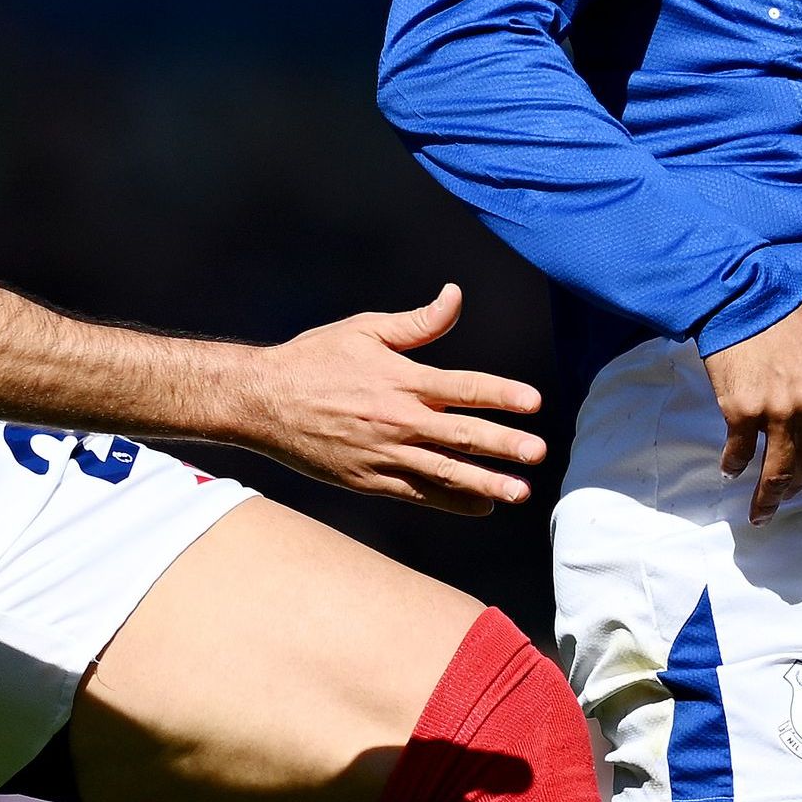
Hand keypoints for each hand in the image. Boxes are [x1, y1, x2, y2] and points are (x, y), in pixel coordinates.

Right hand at [231, 284, 548, 513]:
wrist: (263, 402)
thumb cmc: (315, 358)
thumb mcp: (366, 330)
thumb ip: (418, 322)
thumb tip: (456, 296)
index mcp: (400, 379)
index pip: (462, 387)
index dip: (500, 394)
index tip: (534, 401)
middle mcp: (396, 420)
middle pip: (460, 435)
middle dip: (503, 445)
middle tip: (539, 453)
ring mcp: (383, 454)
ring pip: (444, 472)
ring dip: (485, 483)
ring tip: (520, 492)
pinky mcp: (369, 479)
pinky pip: (418, 493)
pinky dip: (451, 501)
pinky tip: (481, 506)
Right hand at [707, 298, 801, 524]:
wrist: (745, 297)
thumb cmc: (793, 317)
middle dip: (801, 486)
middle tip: (789, 496)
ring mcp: (777, 411)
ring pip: (778, 470)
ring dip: (769, 497)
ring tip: (761, 511)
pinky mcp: (742, 410)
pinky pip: (740, 451)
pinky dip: (734, 465)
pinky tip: (730, 470)